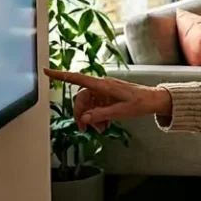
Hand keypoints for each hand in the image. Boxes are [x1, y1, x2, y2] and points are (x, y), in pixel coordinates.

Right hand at [43, 69, 171, 131]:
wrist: (154, 100)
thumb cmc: (141, 102)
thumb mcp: (121, 112)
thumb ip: (101, 115)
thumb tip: (84, 118)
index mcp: (103, 85)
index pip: (78, 78)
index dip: (61, 75)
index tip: (46, 71)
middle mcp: (101, 86)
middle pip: (81, 98)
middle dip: (81, 114)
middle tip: (85, 129)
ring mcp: (104, 91)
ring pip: (88, 104)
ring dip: (90, 117)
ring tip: (100, 128)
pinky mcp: (107, 96)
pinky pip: (95, 106)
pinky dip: (97, 116)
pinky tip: (104, 124)